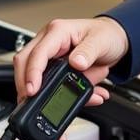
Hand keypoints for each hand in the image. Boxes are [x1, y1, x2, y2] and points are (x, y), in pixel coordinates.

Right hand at [12, 16, 128, 112]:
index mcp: (58, 32)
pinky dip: (59, 96)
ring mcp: (49, 55)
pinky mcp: (53, 67)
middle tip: (30, 102)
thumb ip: (88, 52)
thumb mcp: (101, 41)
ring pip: (31, 75)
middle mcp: (49, 42)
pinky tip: (76, 101)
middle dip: (25, 85)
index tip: (33, 89)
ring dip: (42, 93)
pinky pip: (48, 83)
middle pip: (24, 63)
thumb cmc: (106, 35)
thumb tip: (76, 63)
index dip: (32, 72)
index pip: (38, 52)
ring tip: (58, 107)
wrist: (115, 39)